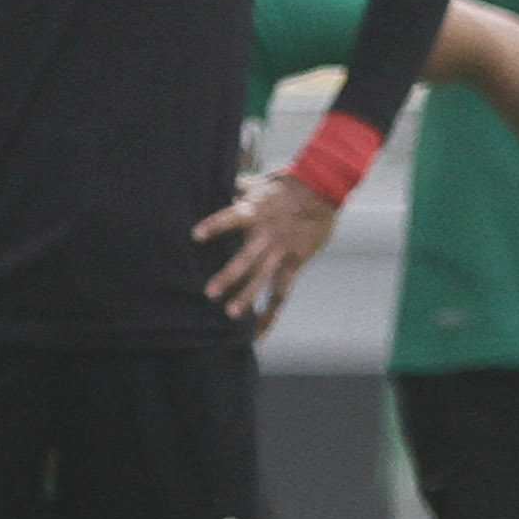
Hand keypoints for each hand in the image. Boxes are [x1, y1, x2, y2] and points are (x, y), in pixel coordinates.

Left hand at [196, 172, 343, 326]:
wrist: (322, 189)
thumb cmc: (287, 185)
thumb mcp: (261, 183)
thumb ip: (240, 189)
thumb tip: (224, 187)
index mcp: (255, 212)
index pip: (231, 218)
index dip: (215, 226)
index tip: (196, 236)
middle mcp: (267, 235)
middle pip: (248, 258)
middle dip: (230, 276)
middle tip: (210, 293)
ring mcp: (282, 251)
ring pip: (264, 278)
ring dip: (247, 297)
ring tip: (232, 314)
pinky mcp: (294, 262)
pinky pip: (281, 293)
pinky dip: (269, 315)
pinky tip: (257, 335)